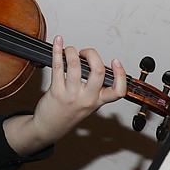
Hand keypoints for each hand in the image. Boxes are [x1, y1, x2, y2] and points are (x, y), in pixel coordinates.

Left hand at [4, 35, 125, 154]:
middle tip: (86, 52)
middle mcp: (86, 98)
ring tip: (70, 50)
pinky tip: (58, 43)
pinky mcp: (56, 90)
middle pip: (97, 71)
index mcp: (98, 101)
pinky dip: (57, 51)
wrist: (50, 126)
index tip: (116, 61)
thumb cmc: (69, 113)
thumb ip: (95, 88)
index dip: (120, 74)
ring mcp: (71, 94)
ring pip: (75, 65)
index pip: (118, 91)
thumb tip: (94, 64)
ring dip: (72, 51)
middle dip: (92, 54)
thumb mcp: (89, 104)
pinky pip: (57, 66)